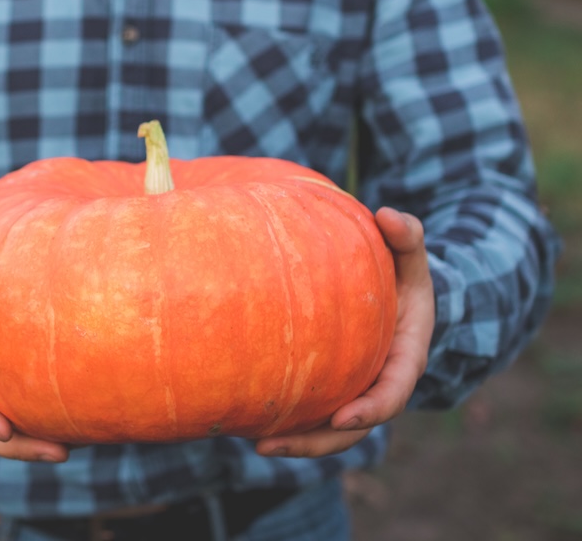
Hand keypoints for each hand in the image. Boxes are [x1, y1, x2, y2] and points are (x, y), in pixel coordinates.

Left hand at [256, 207, 435, 457]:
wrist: (396, 294)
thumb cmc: (402, 274)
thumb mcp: (411, 255)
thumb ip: (406, 237)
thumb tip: (389, 215)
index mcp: (405, 359)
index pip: (391, 395)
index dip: (370, 410)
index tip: (343, 418)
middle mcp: (379, 384)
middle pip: (352, 428)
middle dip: (316, 441)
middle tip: (271, 444)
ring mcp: (355, 391)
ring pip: (329, 430)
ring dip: (296, 442)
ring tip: (255, 443)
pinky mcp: (333, 389)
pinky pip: (312, 413)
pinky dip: (288, 422)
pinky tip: (248, 422)